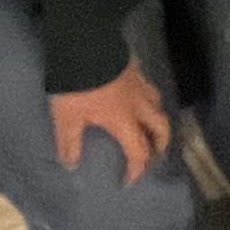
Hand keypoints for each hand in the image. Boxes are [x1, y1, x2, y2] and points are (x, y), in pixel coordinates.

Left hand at [51, 60, 169, 184]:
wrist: (88, 48)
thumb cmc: (79, 88)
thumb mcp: (67, 119)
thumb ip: (70, 143)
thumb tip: (71, 165)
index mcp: (124, 121)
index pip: (138, 151)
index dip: (137, 168)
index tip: (130, 180)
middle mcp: (139, 106)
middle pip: (161, 127)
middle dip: (161, 143)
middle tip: (155, 154)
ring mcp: (141, 85)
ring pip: (158, 106)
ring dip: (157, 120)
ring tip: (150, 126)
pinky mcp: (136, 69)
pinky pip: (150, 88)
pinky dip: (149, 100)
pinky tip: (138, 98)